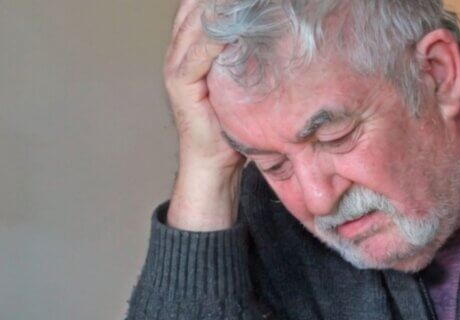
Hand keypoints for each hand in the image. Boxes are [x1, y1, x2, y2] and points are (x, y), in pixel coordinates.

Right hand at [163, 0, 243, 230]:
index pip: (201, 6)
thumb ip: (249, 57)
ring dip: (220, 8)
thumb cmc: (234, 126)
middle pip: (195, 7)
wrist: (216, 162)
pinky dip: (216, 36)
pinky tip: (237, 27)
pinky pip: (197, 50)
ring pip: (194, 22)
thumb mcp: (244, 84)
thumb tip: (282, 36)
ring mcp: (176, 65)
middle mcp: (179, 50)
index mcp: (192, 47)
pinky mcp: (180, 81)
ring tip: (247, 1)